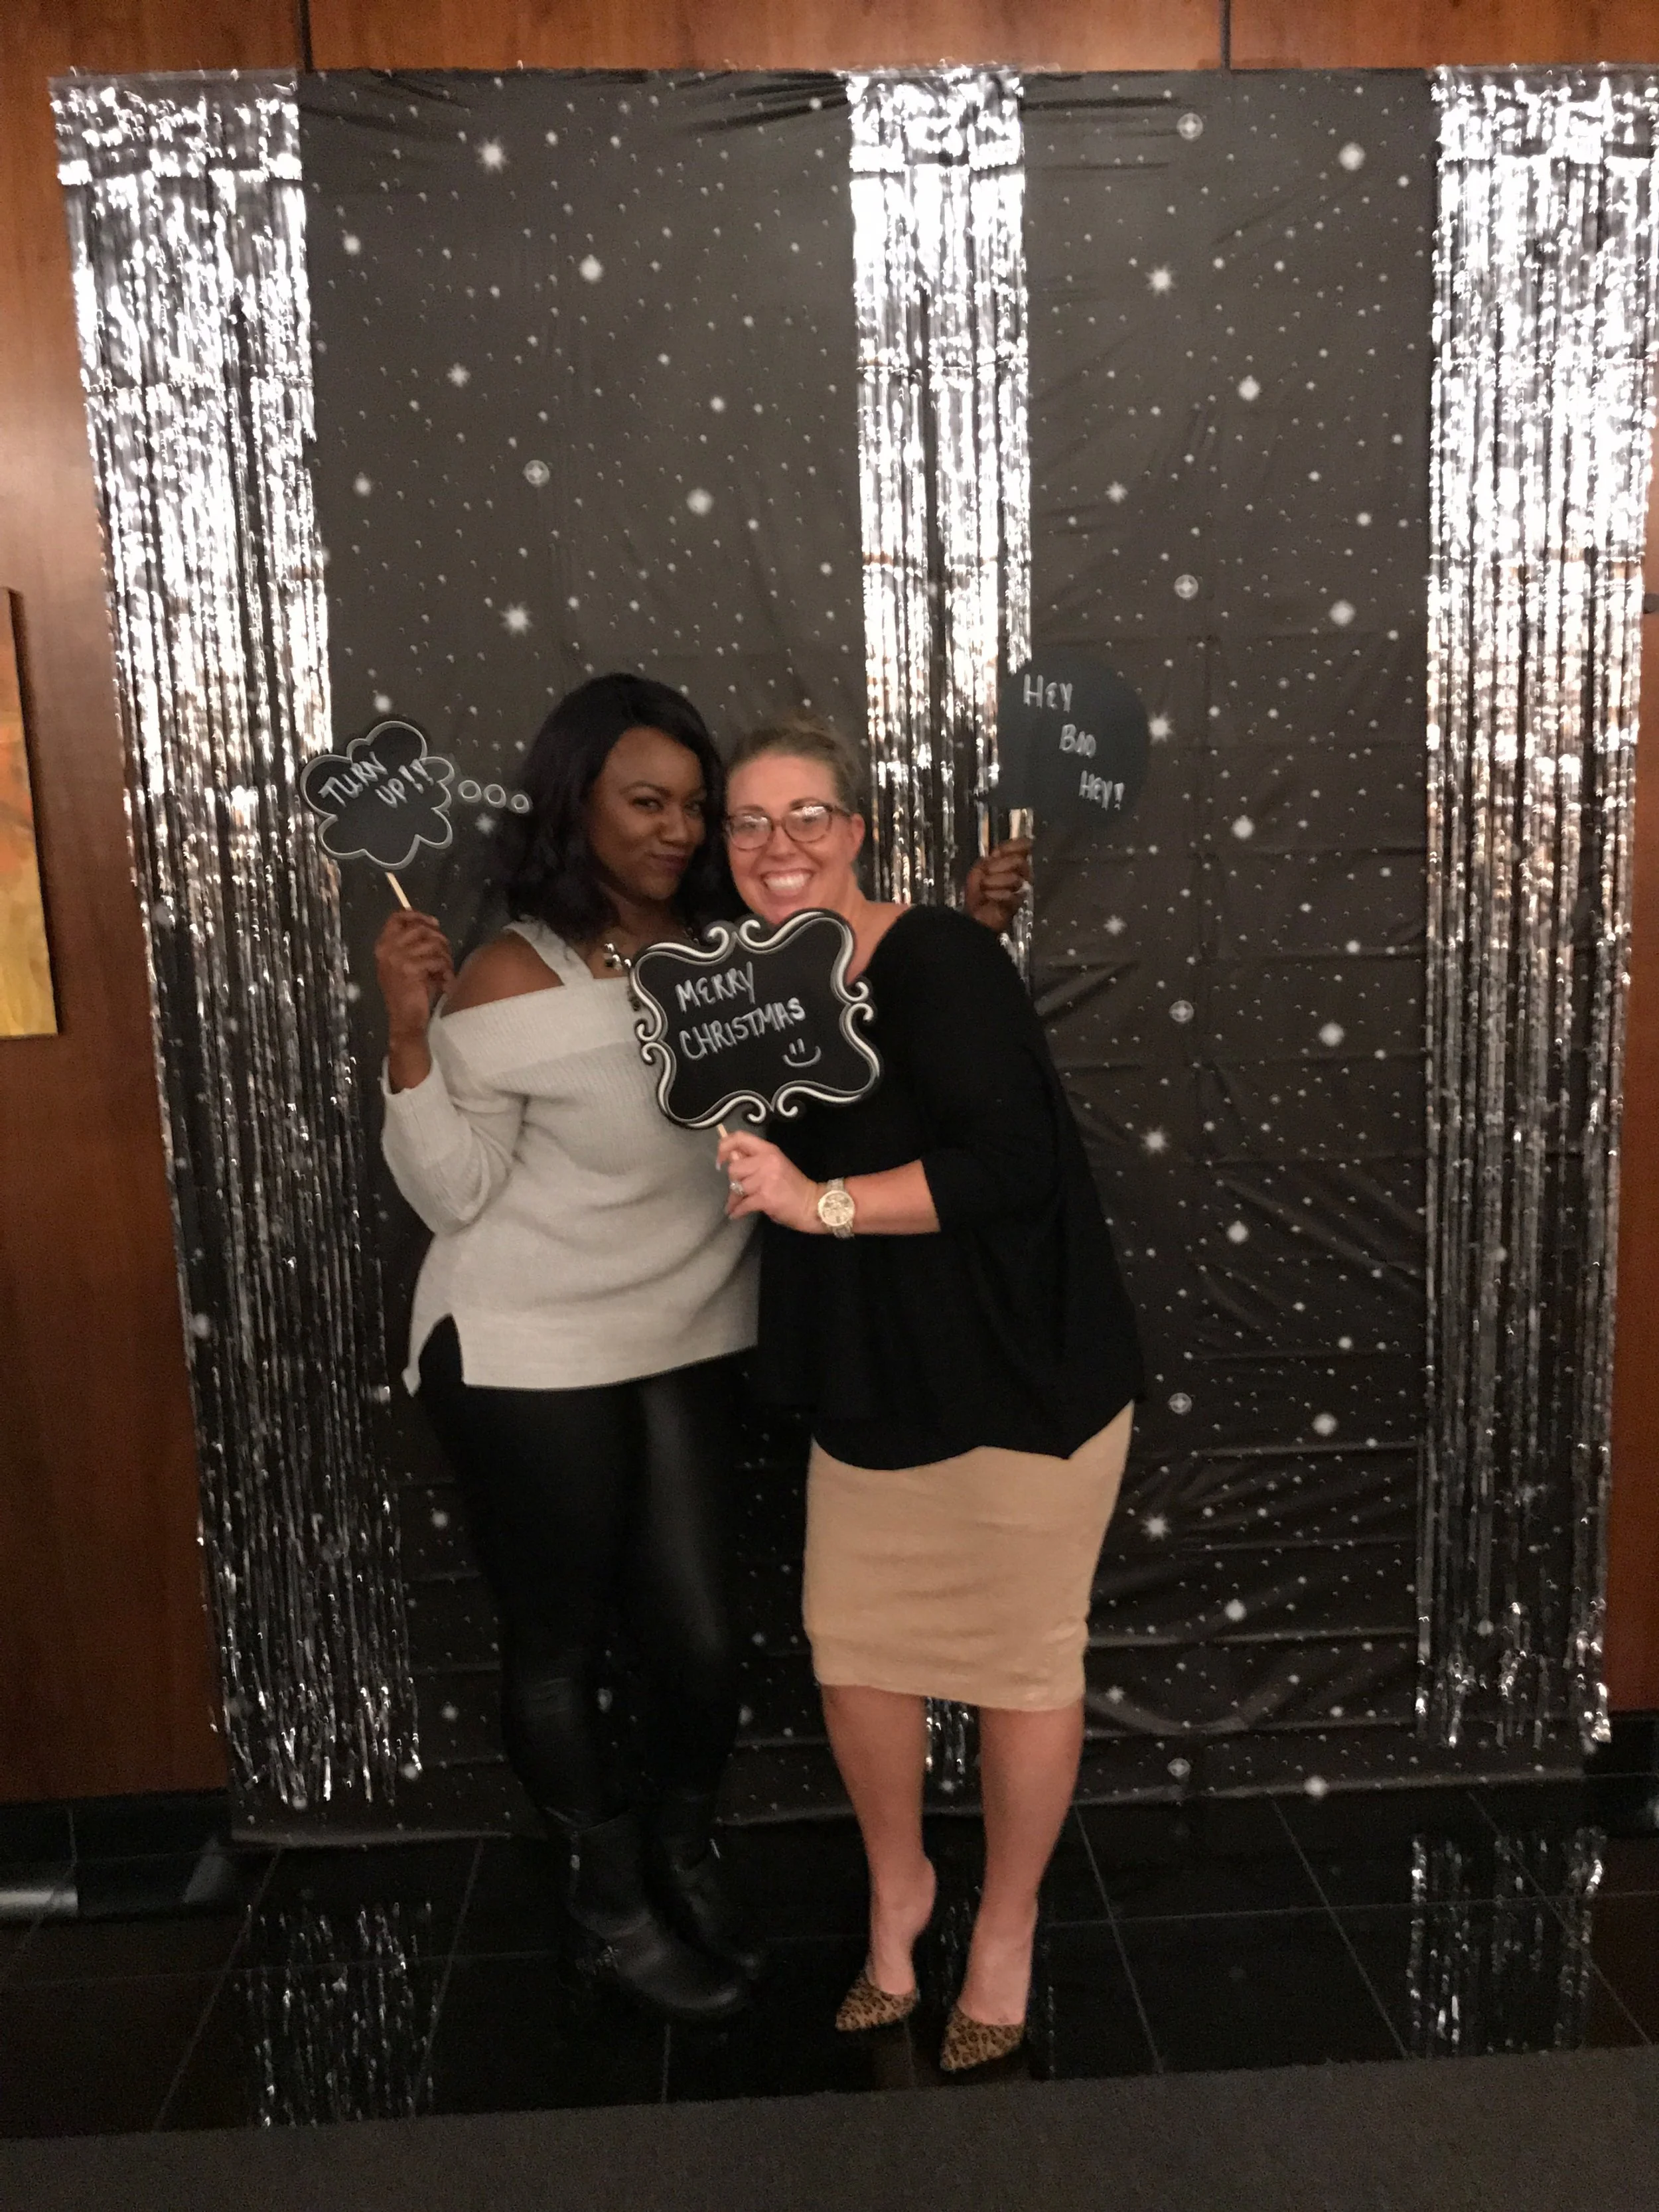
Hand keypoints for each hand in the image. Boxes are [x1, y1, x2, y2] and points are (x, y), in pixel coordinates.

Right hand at [375, 909, 454, 1041]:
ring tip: (445, 972)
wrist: (405, 1020)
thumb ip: (413, 944)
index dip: (417, 915)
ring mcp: (397, 958)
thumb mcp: (406, 964)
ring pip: (432, 943)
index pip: (396, 918)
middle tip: (445, 954)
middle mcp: (387, 949)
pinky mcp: (410, 968)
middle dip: (439, 939)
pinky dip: (446, 970)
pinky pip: (437, 959)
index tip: (433, 922)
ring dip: (445, 957)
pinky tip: (445, 982)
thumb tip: (432, 924)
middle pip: (420, 927)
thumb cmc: (409, 994)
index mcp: (383, 946)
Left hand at [716, 1127, 821, 1232]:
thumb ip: (753, 1160)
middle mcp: (767, 1161)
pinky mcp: (765, 1197)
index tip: (720, 1160)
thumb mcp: (774, 1166)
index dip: (724, 1146)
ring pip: (737, 1187)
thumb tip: (730, 1157)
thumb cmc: (792, 1186)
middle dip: (734, 1181)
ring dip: (734, 1199)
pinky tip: (736, 1214)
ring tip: (737, 1204)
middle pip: (734, 1167)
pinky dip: (737, 1211)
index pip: (740, 1138)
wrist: (811, 1205)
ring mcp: (766, 1179)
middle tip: (739, 1189)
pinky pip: (742, 1204)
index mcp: (768, 1150)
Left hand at [965, 836, 1031, 932]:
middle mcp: (1018, 873)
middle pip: (1019, 861)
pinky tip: (989, 897)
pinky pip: (1010, 895)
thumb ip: (991, 858)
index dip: (1013, 846)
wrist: (975, 916)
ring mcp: (1019, 888)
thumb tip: (999, 851)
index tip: (998, 852)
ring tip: (985, 889)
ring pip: (1015, 879)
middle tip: (986, 875)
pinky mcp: (1017, 903)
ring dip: (993, 883)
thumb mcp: (978, 869)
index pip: (1022, 846)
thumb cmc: (976, 893)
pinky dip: (996, 896)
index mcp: (1009, 862)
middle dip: (997, 867)